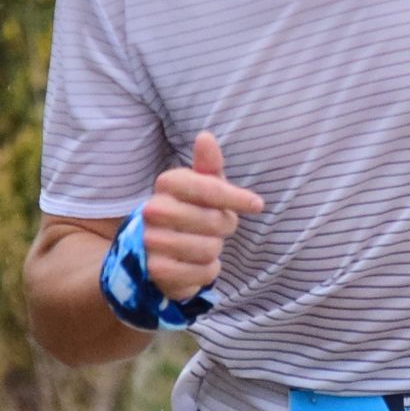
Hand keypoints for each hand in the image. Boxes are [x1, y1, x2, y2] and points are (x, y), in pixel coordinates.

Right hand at [142, 131, 263, 301]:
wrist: (154, 250)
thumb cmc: (189, 210)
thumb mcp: (202, 186)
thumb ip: (208, 164)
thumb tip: (205, 137)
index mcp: (168, 183)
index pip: (210, 188)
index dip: (236, 198)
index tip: (257, 205)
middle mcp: (154, 209)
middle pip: (214, 222)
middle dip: (223, 226)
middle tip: (215, 227)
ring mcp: (152, 241)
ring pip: (210, 249)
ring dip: (214, 251)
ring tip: (201, 245)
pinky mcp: (157, 271)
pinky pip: (203, 273)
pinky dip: (207, 271)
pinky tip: (195, 264)